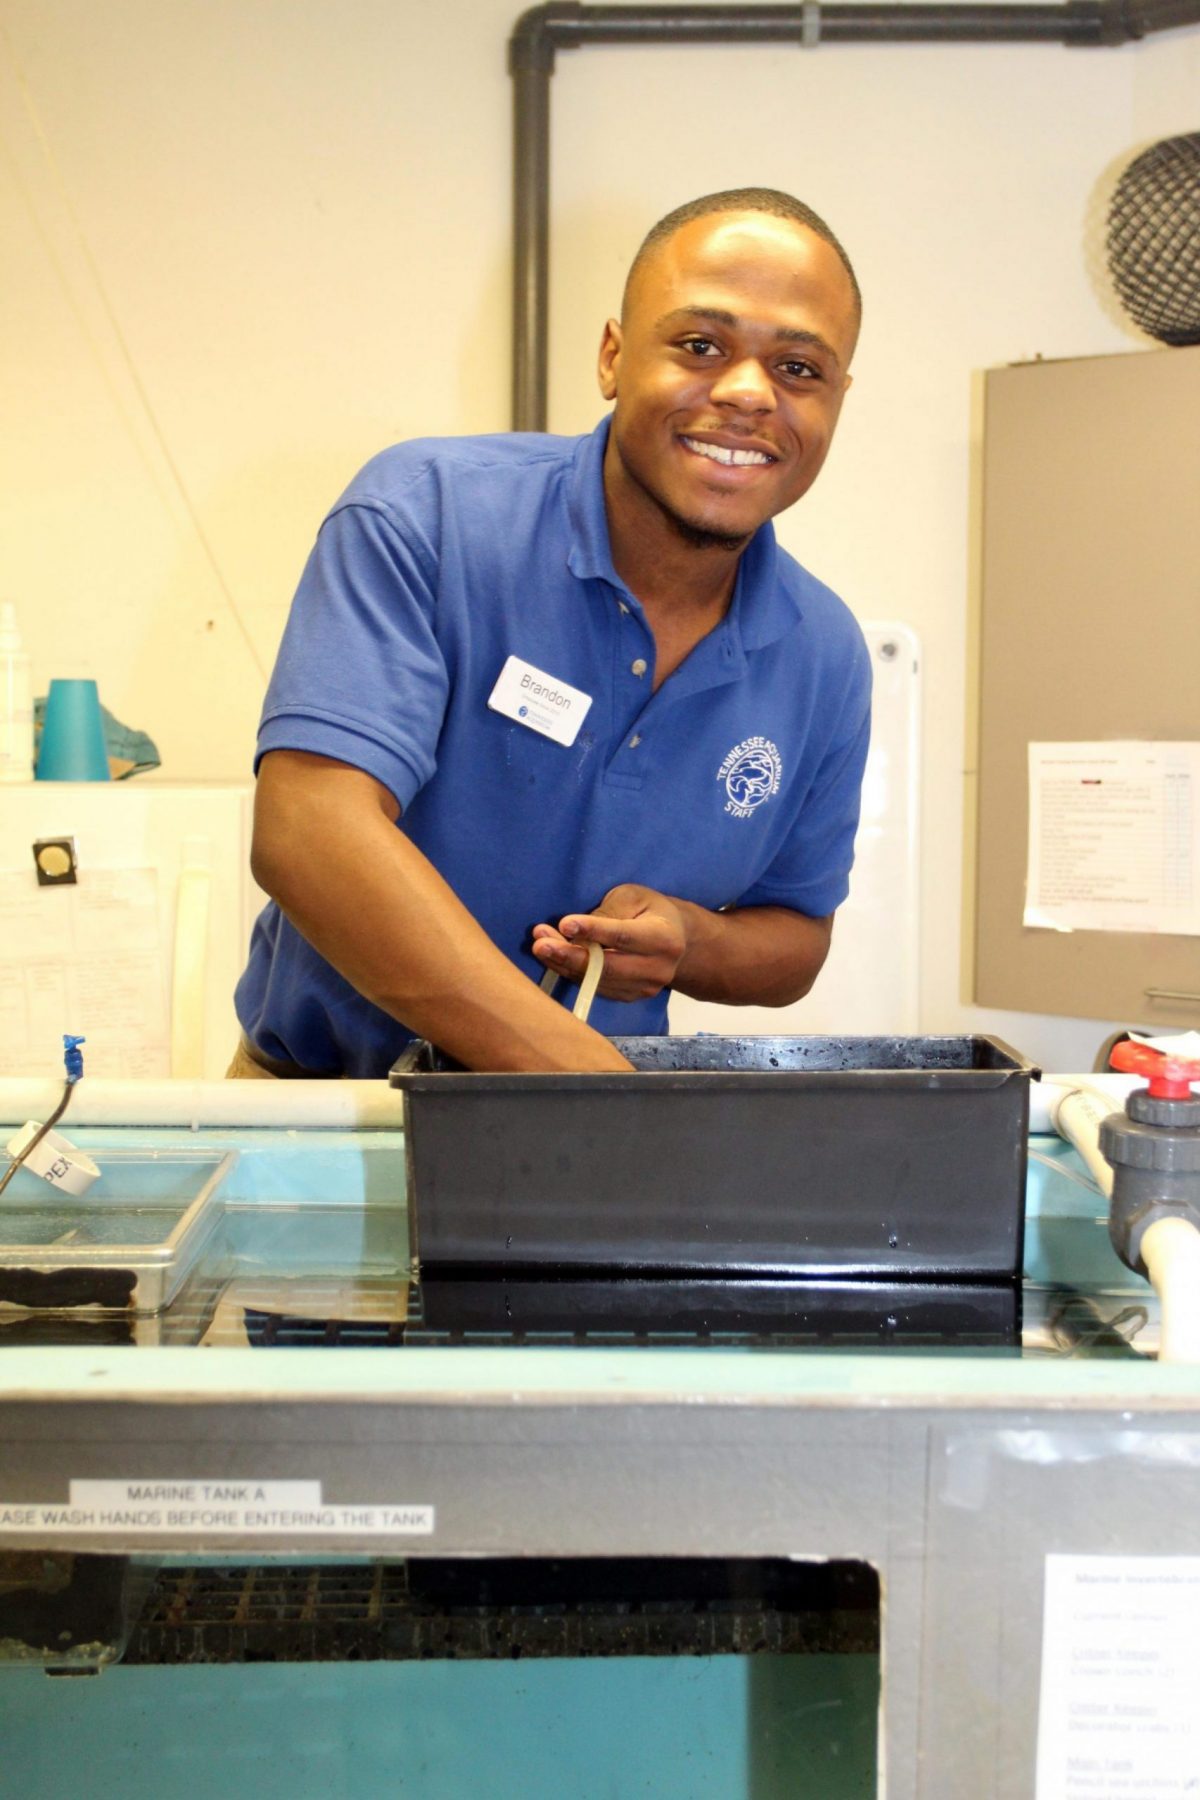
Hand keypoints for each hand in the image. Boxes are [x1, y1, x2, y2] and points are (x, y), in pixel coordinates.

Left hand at [531, 884, 689, 1002]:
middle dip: (570, 955)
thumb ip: (608, 912)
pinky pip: (595, 988)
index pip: (623, 936)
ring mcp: (644, 988)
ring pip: (597, 980)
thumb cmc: (650, 911)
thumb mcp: (633, 897)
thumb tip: (574, 930)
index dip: (593, 931)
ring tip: (541, 945)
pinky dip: (571, 973)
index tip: (564, 924)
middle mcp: (657, 968)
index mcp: (663, 938)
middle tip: (540, 943)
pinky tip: (554, 957)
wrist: (677, 941)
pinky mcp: (630, 997)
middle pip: (607, 967)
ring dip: (564, 964)